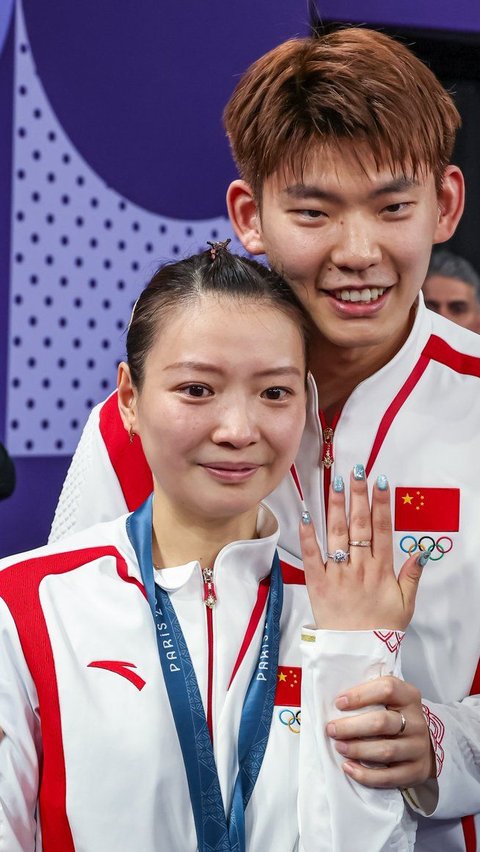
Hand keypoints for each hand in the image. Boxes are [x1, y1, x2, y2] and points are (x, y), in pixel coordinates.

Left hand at [300, 470, 422, 629]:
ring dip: (336, 507)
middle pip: (359, 525)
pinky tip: (306, 515)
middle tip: (357, 471)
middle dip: (358, 496)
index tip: (380, 482)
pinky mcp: (317, 583)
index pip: (383, 530)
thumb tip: (420, 550)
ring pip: (337, 534)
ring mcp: (337, 574)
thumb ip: (412, 575)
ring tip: (336, 483)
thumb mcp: (406, 604)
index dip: (381, 504)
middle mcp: (359, 568)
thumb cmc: (381, 628)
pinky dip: (308, 535)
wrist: (356, 654)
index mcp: (382, 570)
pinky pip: (311, 556)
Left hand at [326, 676, 436, 787]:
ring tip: (339, 747)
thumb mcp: (390, 701)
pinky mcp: (415, 772)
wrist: (425, 746)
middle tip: (331, 730)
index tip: (339, 703)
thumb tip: (337, 703)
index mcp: (409, 697)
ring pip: (386, 750)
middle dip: (352, 727)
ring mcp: (418, 748)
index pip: (387, 688)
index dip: (360, 695)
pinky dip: (365, 774)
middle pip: (382, 722)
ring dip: (357, 750)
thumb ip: (369, 698)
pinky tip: (348, 768)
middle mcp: (417, 722)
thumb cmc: (396, 719)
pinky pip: (389, 777)